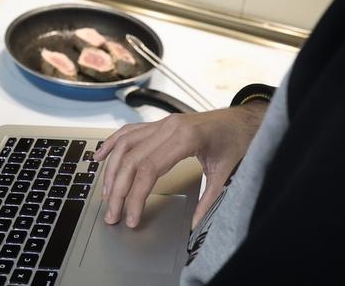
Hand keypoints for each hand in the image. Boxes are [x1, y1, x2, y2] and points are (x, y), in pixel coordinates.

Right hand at [95, 103, 267, 228]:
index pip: (148, 169)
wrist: (244, 120)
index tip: (131, 217)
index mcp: (185, 138)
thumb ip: (209, 201)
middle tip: (112, 214)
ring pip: (125, 145)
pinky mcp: (161, 123)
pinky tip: (100, 156)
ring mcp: (163, 123)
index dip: (135, 196)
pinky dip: (112, 144)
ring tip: (107, 195)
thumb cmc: (237, 141)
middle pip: (132, 159)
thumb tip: (194, 225)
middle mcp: (169, 127)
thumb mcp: (227, 173)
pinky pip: (129, 131)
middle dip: (118, 190)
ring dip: (112, 170)